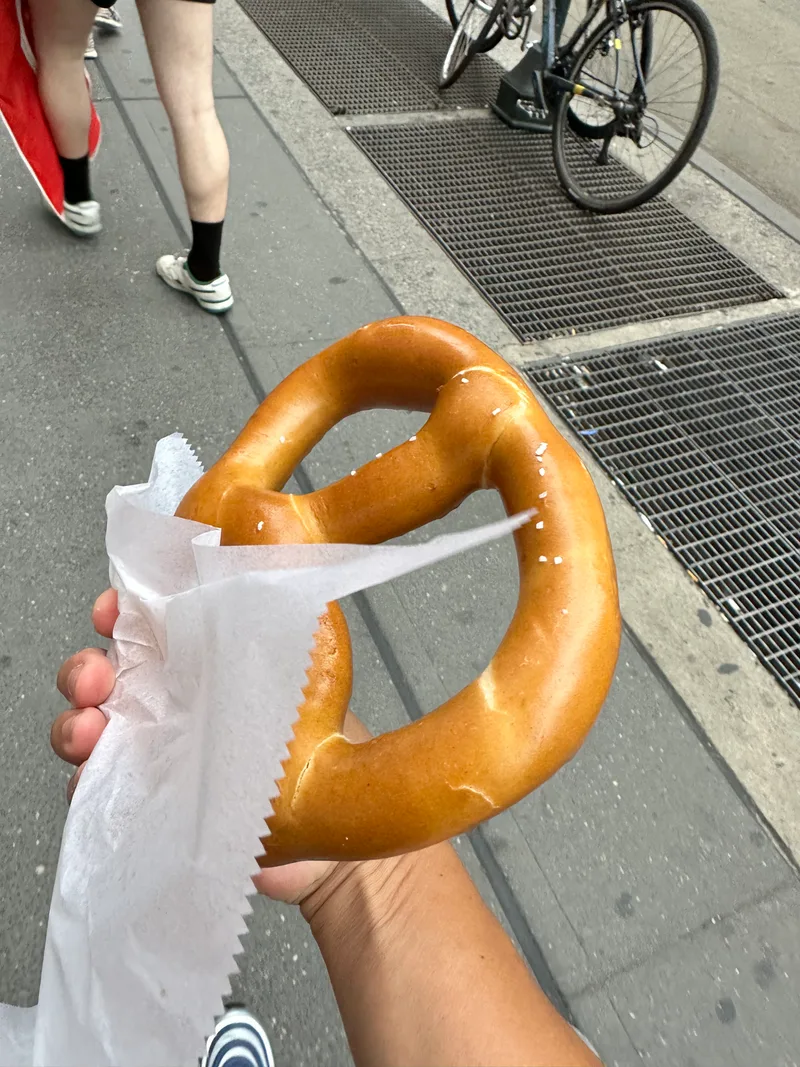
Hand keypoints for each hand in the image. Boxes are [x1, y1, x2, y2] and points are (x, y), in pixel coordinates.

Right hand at [50, 590, 380, 905]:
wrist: (319, 816)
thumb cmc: (311, 732)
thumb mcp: (308, 664)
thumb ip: (285, 620)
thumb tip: (289, 568)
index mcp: (193, 659)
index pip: (139, 625)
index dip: (116, 611)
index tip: (112, 609)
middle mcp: (162, 699)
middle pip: (98, 675)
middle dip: (83, 669)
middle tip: (97, 679)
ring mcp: (149, 750)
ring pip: (86, 729)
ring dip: (74, 723)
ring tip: (91, 730)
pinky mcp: (145, 800)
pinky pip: (98, 790)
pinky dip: (85, 783)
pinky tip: (95, 778)